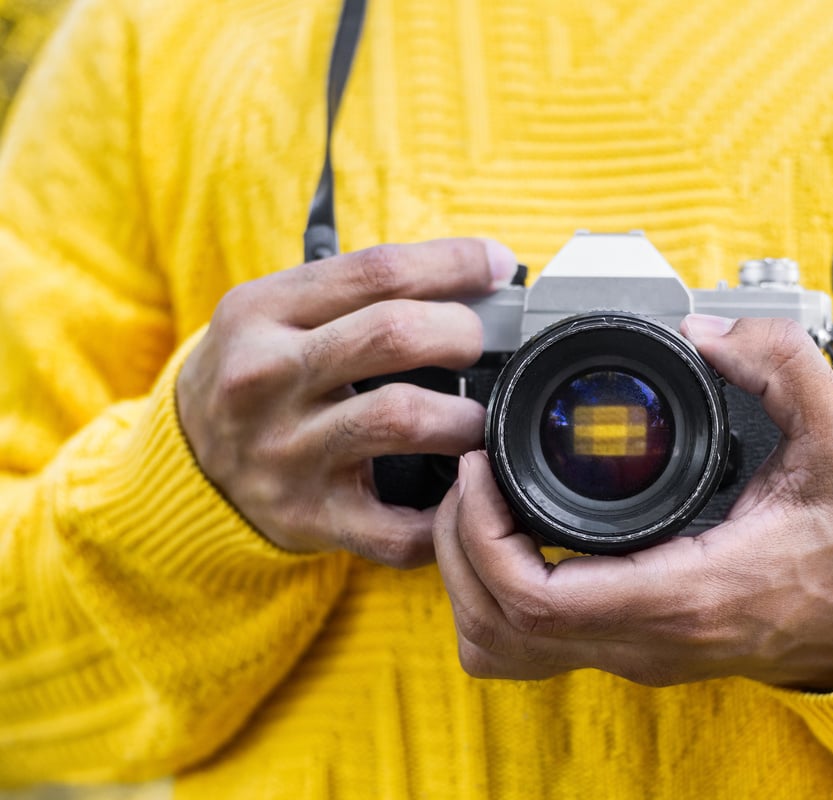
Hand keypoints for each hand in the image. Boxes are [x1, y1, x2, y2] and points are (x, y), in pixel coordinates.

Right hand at [177, 238, 516, 566]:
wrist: (183, 464)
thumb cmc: (256, 373)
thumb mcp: (277, 313)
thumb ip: (358, 294)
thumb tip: (476, 278)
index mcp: (261, 312)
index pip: (377, 271)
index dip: (454, 263)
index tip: (499, 265)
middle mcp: (266, 377)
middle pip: (394, 335)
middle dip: (461, 333)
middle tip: (482, 344)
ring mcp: (286, 451)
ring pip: (403, 419)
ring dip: (465, 418)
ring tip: (479, 419)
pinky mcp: (309, 517)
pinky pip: (397, 526)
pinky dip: (448, 514)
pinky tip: (465, 492)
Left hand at [432, 315, 832, 689]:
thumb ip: (783, 367)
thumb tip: (705, 329)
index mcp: (684, 594)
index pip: (538, 601)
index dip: (483, 535)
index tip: (483, 466)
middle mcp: (645, 639)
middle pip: (497, 629)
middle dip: (458, 547)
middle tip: (472, 476)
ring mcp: (631, 653)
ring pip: (500, 649)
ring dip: (467, 579)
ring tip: (480, 507)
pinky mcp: (627, 649)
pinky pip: (527, 648)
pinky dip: (494, 599)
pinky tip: (511, 543)